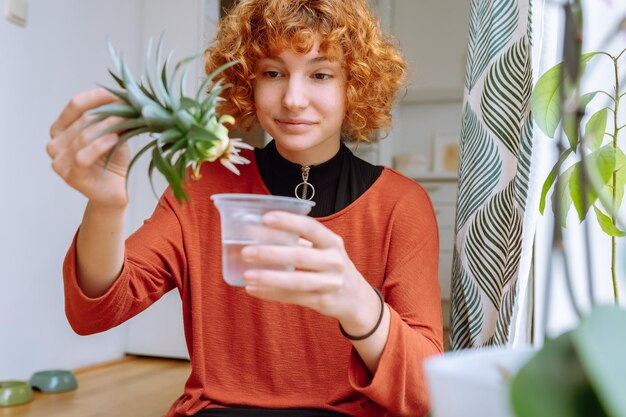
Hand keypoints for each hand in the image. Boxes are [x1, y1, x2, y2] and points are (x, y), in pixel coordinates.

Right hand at [47, 88, 129, 208]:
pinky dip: (100, 145)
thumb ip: (114, 116)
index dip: (99, 96)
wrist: (115, 192)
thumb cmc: (112, 161)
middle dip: (110, 112)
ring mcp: (59, 160)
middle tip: (133, 108)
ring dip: (108, 126)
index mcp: (60, 129)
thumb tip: (127, 95)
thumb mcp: (114, 133)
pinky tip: (115, 139)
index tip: (122, 92)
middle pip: (83, 119)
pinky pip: (83, 155)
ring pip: (84, 135)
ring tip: (128, 121)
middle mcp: (54, 143)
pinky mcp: (70, 175)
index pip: (76, 104)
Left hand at [241, 211, 380, 333]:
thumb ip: (299, 241)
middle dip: (271, 253)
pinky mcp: (322, 302)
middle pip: (300, 256)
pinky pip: (292, 297)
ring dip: (269, 278)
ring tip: (247, 275)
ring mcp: (330, 283)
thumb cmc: (330, 266)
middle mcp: (334, 261)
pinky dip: (271, 293)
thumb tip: (258, 231)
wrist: (355, 298)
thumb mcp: (324, 249)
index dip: (289, 221)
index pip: (311, 228)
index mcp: (332, 242)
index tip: (265, 218)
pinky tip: (253, 289)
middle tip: (247, 251)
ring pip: (296, 281)